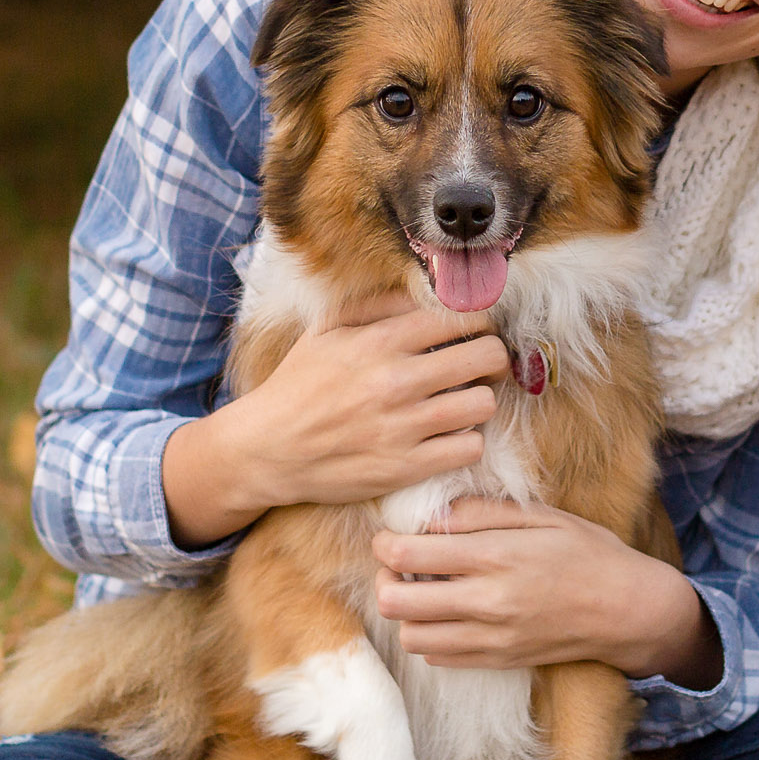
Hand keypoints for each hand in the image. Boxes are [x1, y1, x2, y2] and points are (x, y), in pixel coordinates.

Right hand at [163, 301, 507, 546]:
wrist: (267, 449)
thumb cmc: (298, 385)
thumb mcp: (325, 331)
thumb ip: (376, 306)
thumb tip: (424, 292)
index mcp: (378, 342)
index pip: (461, 318)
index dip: (478, 322)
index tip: (474, 332)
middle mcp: (395, 382)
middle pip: (486, 356)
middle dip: (491, 357)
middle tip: (481, 365)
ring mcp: (403, 428)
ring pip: (484, 404)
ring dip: (479, 400)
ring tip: (463, 401)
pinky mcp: (406, 467)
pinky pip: (469, 447)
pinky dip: (465, 440)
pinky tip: (447, 434)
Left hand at [371, 498, 721, 688]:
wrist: (627, 611)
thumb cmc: (588, 554)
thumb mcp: (541, 516)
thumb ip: (481, 512)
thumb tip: (431, 515)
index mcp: (496, 556)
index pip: (407, 555)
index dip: (384, 544)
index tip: (390, 536)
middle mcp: (487, 602)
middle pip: (395, 602)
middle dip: (384, 579)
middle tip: (398, 566)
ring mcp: (491, 638)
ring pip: (411, 636)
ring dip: (406, 613)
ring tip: (423, 591)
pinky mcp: (497, 661)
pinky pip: (438, 658)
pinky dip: (430, 636)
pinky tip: (448, 613)